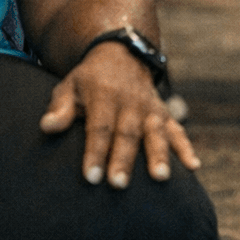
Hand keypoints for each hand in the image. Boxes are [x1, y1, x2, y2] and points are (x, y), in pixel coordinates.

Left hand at [40, 41, 200, 187]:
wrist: (121, 54)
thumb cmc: (89, 80)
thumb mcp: (69, 86)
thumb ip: (59, 108)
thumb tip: (46, 127)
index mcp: (104, 95)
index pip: (99, 127)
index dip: (95, 152)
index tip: (91, 177)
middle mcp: (130, 102)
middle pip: (127, 133)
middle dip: (123, 159)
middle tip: (118, 184)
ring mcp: (150, 108)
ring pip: (155, 132)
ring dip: (158, 154)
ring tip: (160, 178)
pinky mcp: (164, 113)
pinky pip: (177, 130)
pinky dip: (186, 147)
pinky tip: (194, 166)